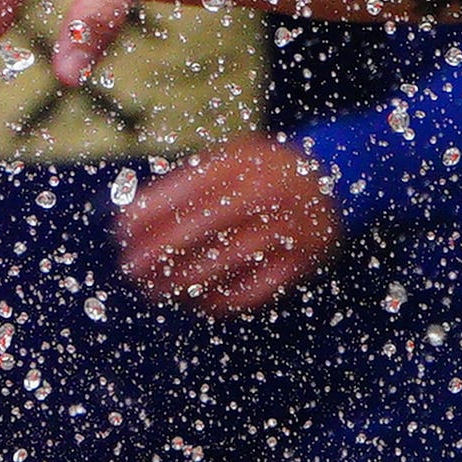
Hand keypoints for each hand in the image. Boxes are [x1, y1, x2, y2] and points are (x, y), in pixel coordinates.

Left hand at [115, 136, 338, 309]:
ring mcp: (286, 227)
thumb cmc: (267, 172)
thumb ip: (191, 179)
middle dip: (161, 251)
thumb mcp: (234, 158)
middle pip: (202, 226)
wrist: (338, 176)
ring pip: (226, 261)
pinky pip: (257, 287)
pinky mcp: (303, 259)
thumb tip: (132, 213)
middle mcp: (266, 192)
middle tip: (133, 269)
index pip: (188, 188)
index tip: (123, 230)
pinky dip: (225, 299)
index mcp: (245, 164)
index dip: (152, 211)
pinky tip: (200, 304)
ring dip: (185, 281)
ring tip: (159, 291)